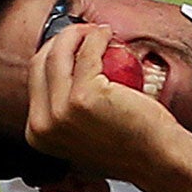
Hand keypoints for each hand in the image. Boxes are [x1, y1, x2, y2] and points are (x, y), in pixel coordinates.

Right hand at [24, 23, 182, 189]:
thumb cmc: (129, 148)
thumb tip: (66, 83)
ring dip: (78, 33)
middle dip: (62, 39)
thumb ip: (67, 116)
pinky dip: (97, 37)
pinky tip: (107, 35)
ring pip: (59, 53)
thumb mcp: (83, 137)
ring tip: (98, 33)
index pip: (35, 79)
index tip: (71, 44)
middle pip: (41, 61)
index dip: (53, 54)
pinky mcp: (84, 96)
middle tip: (85, 33)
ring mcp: (61, 110)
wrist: (156, 159)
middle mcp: (43, 124)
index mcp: (38, 133)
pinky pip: (88, 52)